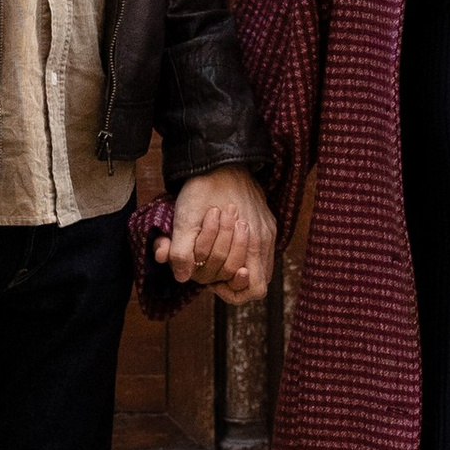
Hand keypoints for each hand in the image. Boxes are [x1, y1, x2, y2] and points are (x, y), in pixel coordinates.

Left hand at [166, 167, 277, 304]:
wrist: (220, 157)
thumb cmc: (203, 187)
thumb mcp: (185, 218)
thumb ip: (181, 251)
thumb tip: (183, 277)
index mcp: (251, 242)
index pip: (254, 289)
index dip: (232, 292)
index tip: (212, 281)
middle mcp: (264, 239)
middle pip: (255, 280)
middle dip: (230, 277)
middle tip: (210, 266)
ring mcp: (268, 229)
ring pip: (259, 266)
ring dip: (237, 265)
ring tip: (217, 254)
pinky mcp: (267, 221)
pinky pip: (261, 251)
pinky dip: (243, 253)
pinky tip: (225, 242)